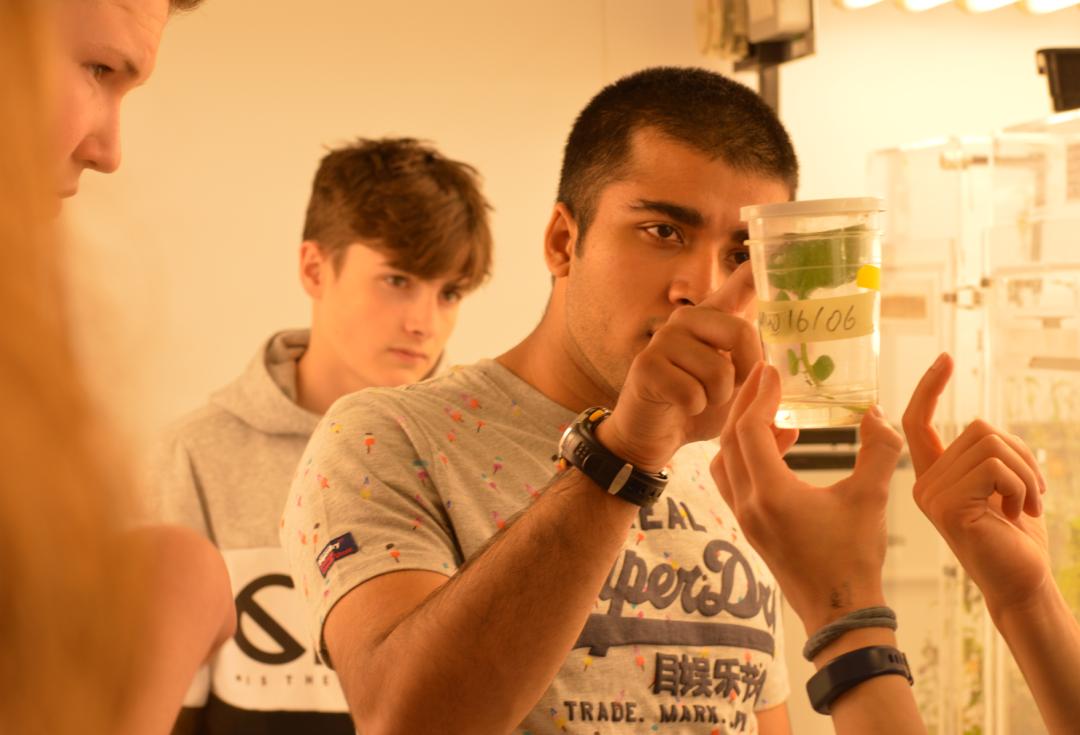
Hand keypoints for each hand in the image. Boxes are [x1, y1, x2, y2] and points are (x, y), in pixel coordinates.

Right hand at [600, 263, 760, 471]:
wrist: (653, 434)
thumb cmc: (698, 406)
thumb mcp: (734, 386)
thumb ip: (758, 371)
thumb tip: (781, 363)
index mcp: (712, 320)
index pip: (740, 284)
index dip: (758, 270)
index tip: (770, 246)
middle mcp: (686, 319)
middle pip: (741, 332)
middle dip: (744, 374)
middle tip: (729, 390)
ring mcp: (663, 339)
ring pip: (718, 371)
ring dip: (716, 399)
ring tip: (700, 400)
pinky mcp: (646, 365)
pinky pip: (693, 392)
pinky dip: (695, 410)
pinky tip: (681, 407)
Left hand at [710, 362, 904, 633]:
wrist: (839, 615)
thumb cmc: (854, 558)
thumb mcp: (871, 498)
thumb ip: (878, 450)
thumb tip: (876, 412)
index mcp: (770, 493)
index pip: (749, 430)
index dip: (759, 395)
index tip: (773, 369)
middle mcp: (747, 503)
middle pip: (729, 439)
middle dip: (745, 403)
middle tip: (763, 375)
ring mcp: (743, 517)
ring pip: (725, 460)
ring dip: (742, 430)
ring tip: (779, 415)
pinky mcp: (748, 526)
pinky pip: (733, 479)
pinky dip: (745, 454)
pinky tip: (779, 448)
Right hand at [901, 353, 1049, 617]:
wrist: (1023, 583)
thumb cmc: (1016, 537)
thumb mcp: (1001, 486)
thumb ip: (985, 458)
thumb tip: (980, 427)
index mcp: (933, 477)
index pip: (918, 423)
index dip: (930, 388)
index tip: (946, 359)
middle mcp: (924, 484)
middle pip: (977, 429)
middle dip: (1020, 456)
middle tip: (1031, 494)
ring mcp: (932, 496)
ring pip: (989, 445)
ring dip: (1025, 472)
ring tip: (1026, 504)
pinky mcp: (948, 508)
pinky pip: (993, 468)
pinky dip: (1021, 485)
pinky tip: (1018, 512)